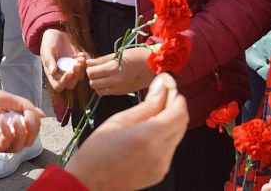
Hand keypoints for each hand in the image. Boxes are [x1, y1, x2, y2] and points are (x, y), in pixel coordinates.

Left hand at [0, 89, 43, 153]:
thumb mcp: (5, 98)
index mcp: (13, 120)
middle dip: (32, 129)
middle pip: (29, 139)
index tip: (29, 113)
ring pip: (19, 146)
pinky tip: (2, 122)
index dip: (35, 122)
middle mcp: (8, 132)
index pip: (32, 128)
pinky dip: (7, 134)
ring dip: (21, 133)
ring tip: (13, 120)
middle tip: (26, 119)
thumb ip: (24, 105)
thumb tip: (42, 115)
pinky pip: (5, 146)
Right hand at [40, 29, 86, 91]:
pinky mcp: (78, 62)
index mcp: (53, 74)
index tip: (70, 72)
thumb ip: (49, 61)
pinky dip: (85, 62)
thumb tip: (52, 72)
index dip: (65, 81)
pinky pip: (85, 67)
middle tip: (77, 63)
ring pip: (80, 76)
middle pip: (71, 83)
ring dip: (82, 68)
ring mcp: (71, 68)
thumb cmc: (48, 42)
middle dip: (76, 75)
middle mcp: (62, 73)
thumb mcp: (47, 50)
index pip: (58, 85)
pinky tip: (81, 53)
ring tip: (80, 57)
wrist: (56, 33)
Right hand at [65, 76, 188, 189]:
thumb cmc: (98, 150)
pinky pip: (169, 149)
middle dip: (174, 108)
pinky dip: (163, 137)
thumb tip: (162, 88)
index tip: (169, 87)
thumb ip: (147, 105)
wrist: (89, 181)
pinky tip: (146, 133)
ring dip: (169, 123)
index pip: (179, 113)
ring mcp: (162, 166)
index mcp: (149, 137)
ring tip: (149, 115)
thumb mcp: (120, 120)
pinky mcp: (159, 173)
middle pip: (181, 124)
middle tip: (160, 97)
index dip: (176, 97)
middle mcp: (160, 153)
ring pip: (176, 136)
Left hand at [86, 47, 154, 95]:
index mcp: (113, 68)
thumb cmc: (139, 56)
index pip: (91, 73)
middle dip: (92, 76)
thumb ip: (102, 60)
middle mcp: (115, 81)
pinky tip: (110, 81)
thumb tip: (88, 62)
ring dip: (97, 84)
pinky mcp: (123, 93)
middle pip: (92, 83)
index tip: (93, 64)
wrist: (156, 67)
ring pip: (98, 91)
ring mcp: (119, 89)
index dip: (90, 68)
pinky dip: (105, 88)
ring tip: (103, 76)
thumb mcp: (119, 54)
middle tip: (98, 70)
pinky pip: (107, 93)